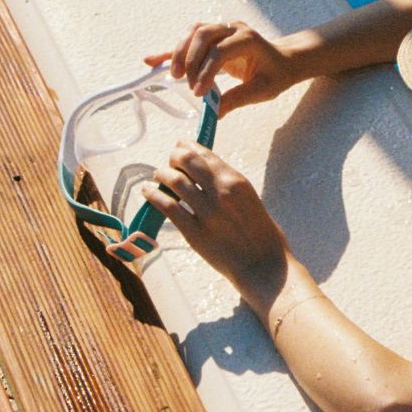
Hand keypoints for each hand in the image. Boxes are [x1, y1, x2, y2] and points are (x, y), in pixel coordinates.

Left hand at [142, 141, 287, 303]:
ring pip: (174, 182)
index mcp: (237, 181)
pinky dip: (154, 196)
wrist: (264, 266)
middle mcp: (221, 192)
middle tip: (169, 161)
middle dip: (174, 157)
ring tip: (158, 176)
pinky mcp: (194, 233)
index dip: (188, 146)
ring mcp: (207, 213)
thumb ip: (230, 186)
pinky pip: (168, 207)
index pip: (205, 154)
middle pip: (187, 162)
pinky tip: (148, 192)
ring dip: (162, 175)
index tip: (180, 145)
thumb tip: (207, 176)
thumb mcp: (250, 199)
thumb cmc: (263, 235)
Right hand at [144, 20, 297, 117]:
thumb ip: (237, 99)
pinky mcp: (212, 36)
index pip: (221, 51)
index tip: (199, 94)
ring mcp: (221, 29)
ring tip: (173, 76)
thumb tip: (213, 113)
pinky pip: (188, 40)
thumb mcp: (262, 90)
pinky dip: (170, 50)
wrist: (283, 60)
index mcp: (248, 39)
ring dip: (179, 52)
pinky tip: (150, 60)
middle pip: (202, 34)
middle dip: (190, 59)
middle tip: (186, 85)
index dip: (206, 71)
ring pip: (192, 32)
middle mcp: (233, 28)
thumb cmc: (275, 74)